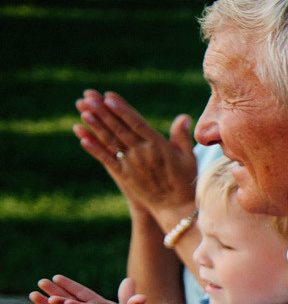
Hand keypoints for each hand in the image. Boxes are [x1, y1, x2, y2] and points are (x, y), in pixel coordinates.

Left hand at [74, 90, 198, 223]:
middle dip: (104, 111)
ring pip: (111, 141)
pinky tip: (82, 137)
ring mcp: (131, 164)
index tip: (110, 96)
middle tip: (89, 96)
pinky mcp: (124, 176)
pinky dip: (94, 148)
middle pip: (119, 128)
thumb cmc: (186, 180)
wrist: (177, 207)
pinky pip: (106, 159)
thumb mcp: (188, 157)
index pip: (136, 122)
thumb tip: (183, 117)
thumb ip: (181, 136)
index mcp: (158, 145)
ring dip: (96, 126)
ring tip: (83, 111)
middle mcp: (142, 153)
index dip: (122, 109)